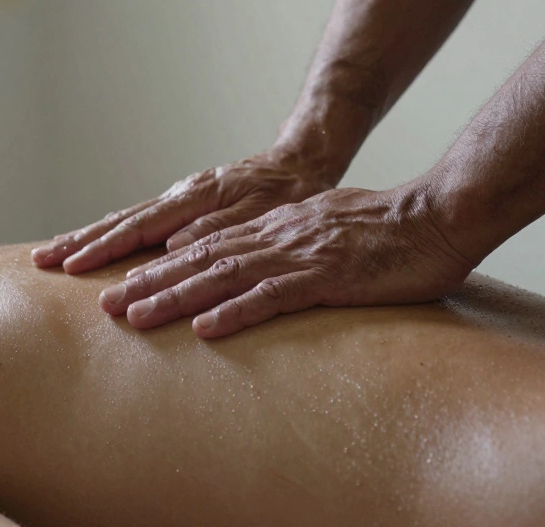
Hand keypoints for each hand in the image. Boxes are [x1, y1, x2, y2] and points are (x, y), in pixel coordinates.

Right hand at [31, 150, 335, 273]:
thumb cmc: (289, 190)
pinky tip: (99, 243)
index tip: (72, 266)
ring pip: (126, 218)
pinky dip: (114, 232)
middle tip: (41, 261)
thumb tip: (174, 245)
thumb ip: (220, 229)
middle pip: (120, 221)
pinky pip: (141, 219)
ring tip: (55, 254)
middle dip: (79, 242)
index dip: (103, 249)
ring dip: (89, 237)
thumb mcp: (264, 212)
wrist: (301, 161)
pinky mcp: (186, 202)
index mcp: (195, 199)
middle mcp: (181, 196)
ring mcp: (180, 197)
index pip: (139, 227)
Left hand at [98, 184, 475, 337]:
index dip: (160, 265)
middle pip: (199, 260)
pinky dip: (237, 311)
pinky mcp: (327, 275)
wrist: (439, 215)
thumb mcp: (328, 229)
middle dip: (149, 282)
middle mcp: (277, 235)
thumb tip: (262, 264)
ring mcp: (299, 253)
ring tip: (134, 317)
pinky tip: (206, 328)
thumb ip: (291, 242)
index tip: (123, 283)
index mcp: (276, 227)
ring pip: (222, 275)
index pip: (206, 246)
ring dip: (174, 296)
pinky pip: (274, 296)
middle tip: (105, 305)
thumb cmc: (390, 229)